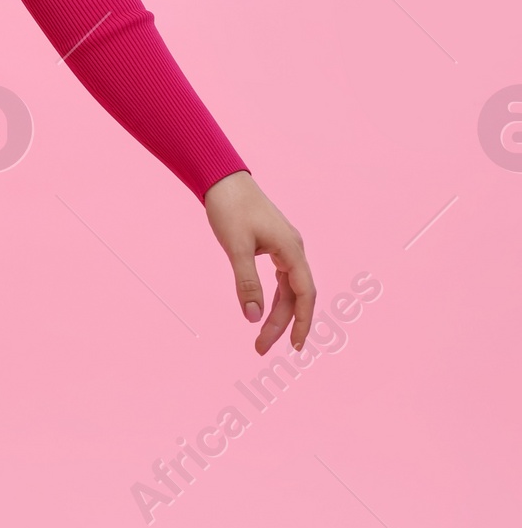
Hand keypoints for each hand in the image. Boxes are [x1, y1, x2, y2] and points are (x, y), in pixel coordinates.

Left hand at [203, 171, 315, 351]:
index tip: (294, 347)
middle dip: (281, 324)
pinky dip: (272, 296)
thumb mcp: (236, 248)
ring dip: (275, 313)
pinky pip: (279, 278)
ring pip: (287, 288)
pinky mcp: (273, 244)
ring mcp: (284, 247)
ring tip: (260, 337)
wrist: (223, 179)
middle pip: (295, 296)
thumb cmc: (230, 208)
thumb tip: (254, 318)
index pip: (305, 294)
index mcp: (291, 250)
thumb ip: (246, 283)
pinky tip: (262, 309)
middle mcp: (293, 249)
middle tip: (260, 348)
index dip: (302, 323)